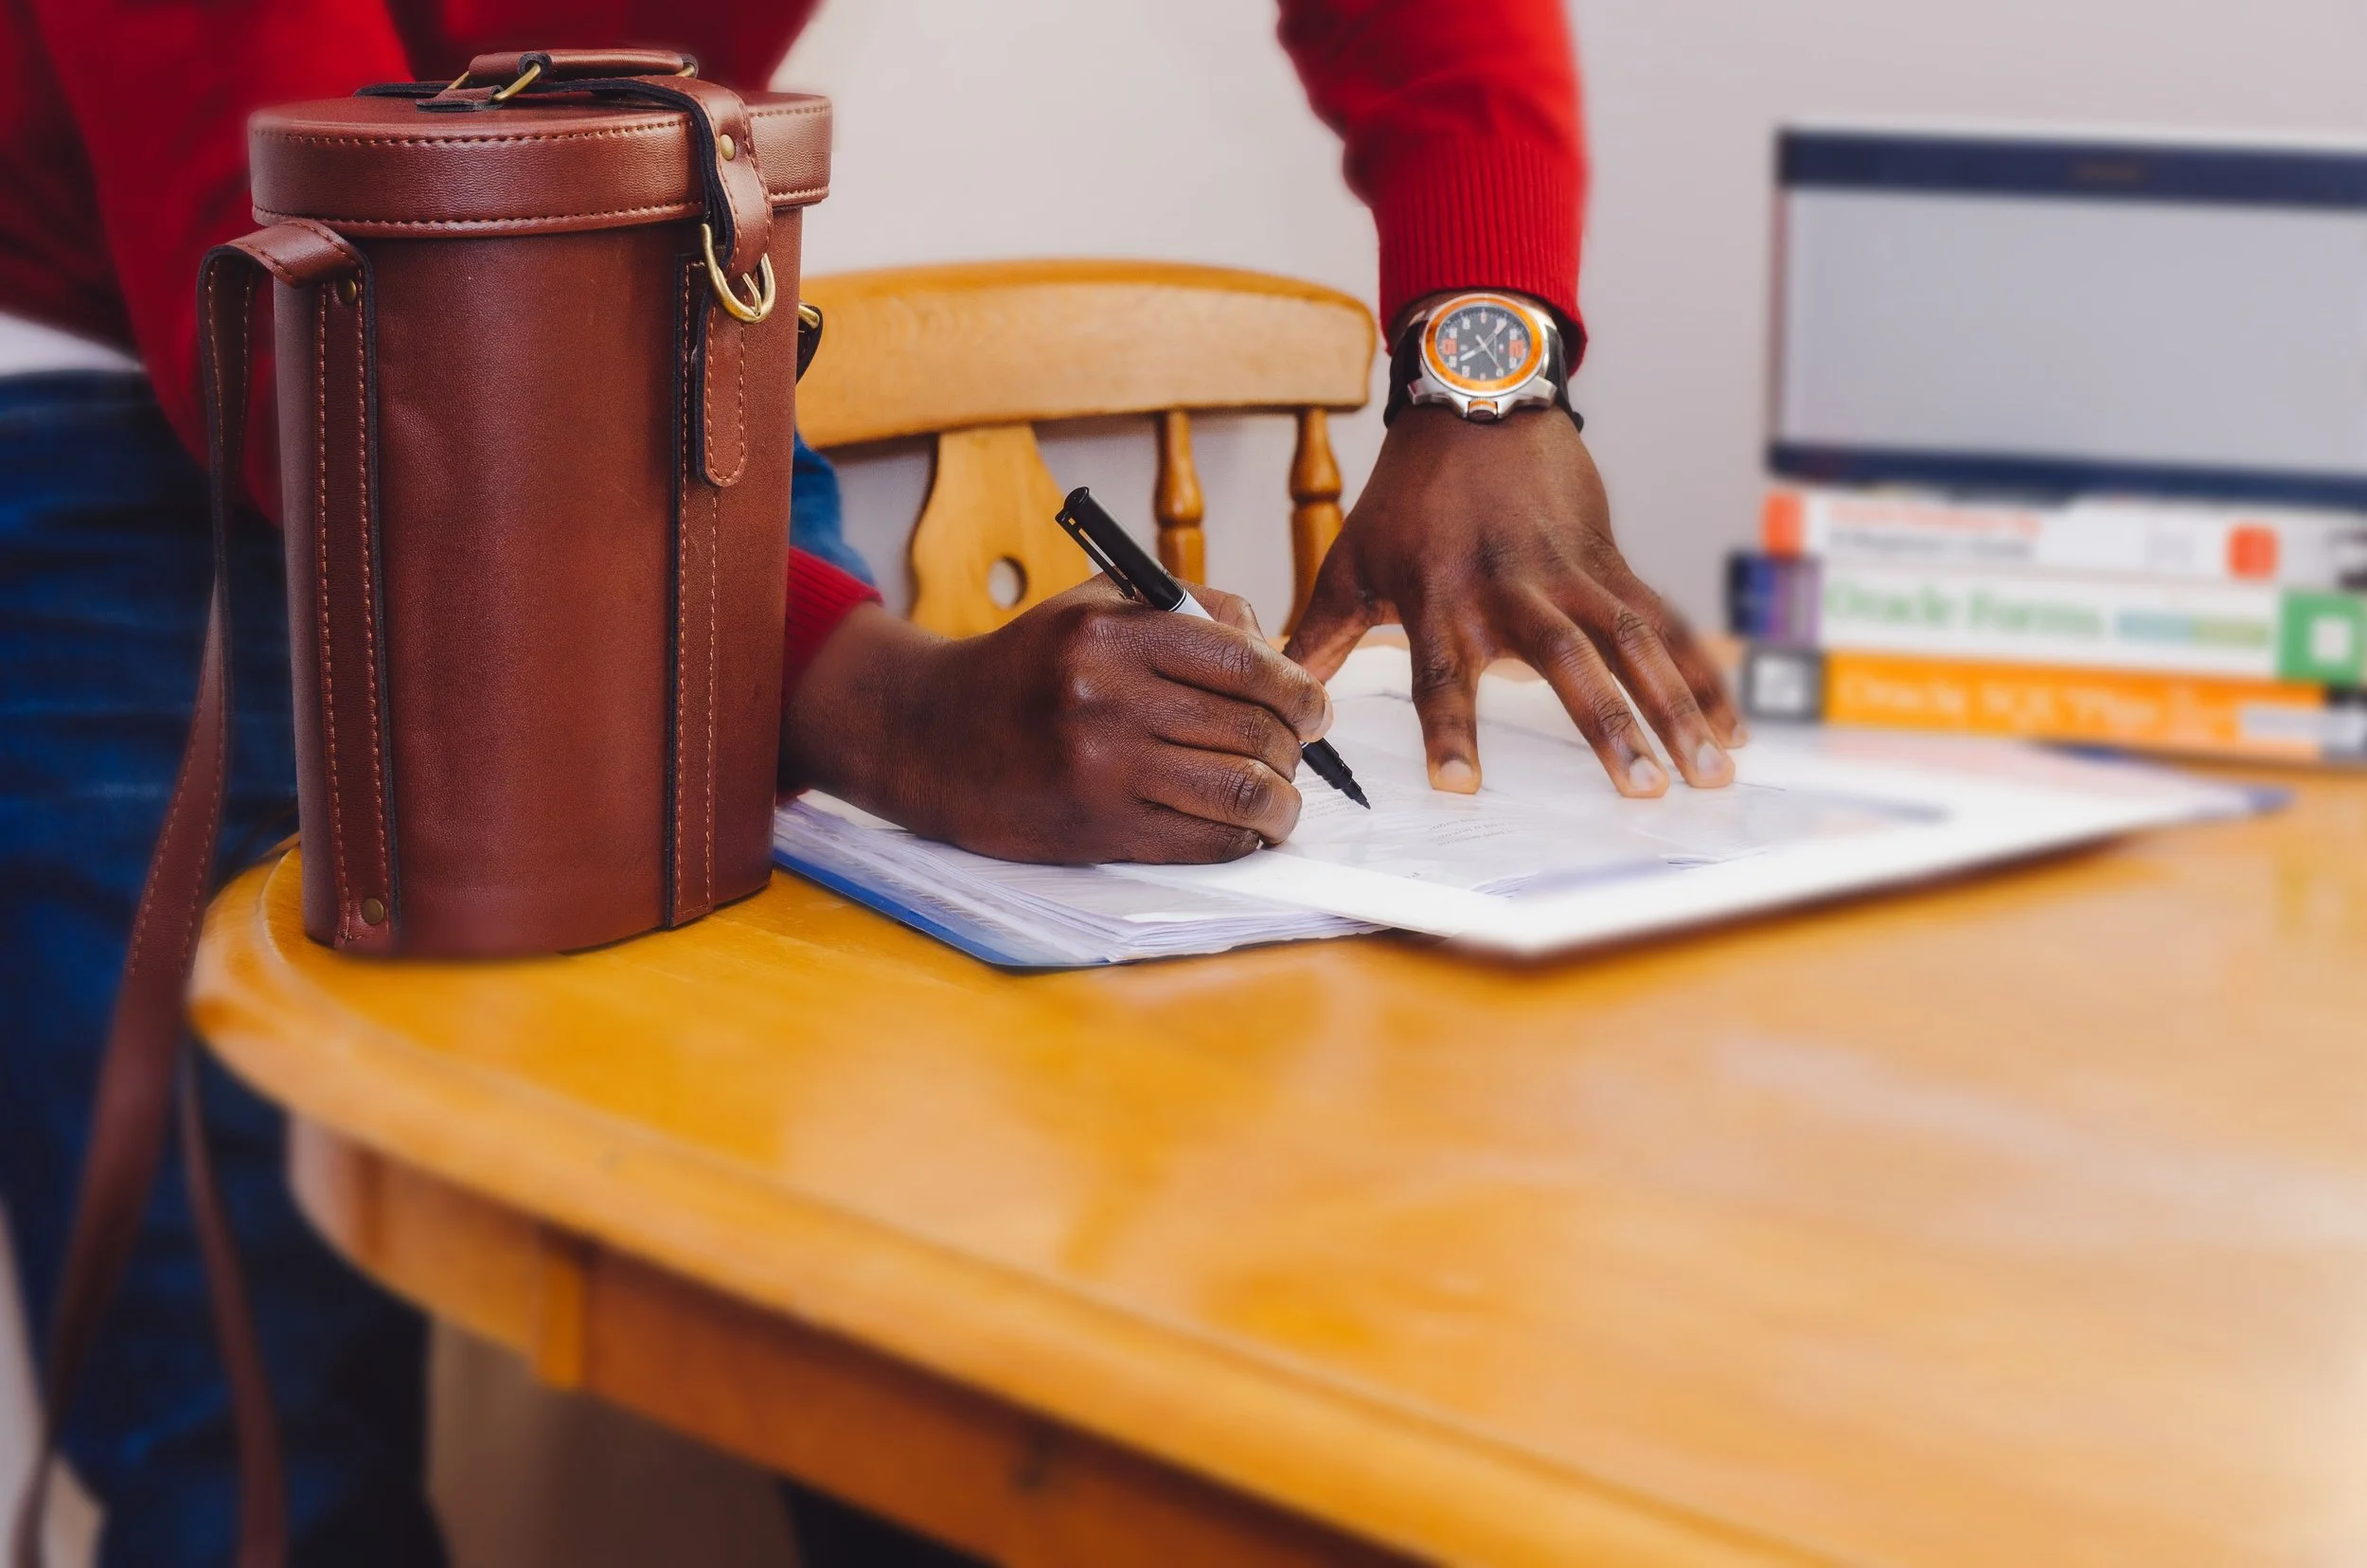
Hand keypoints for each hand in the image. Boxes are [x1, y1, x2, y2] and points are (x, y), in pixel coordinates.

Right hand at [783, 581, 1332, 863]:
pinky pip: (1205, 842)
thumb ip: (1189, 609)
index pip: (1247, 664)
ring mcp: (1103, 769)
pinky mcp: (1098, 829)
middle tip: (1298, 754)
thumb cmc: (1026, 667)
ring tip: (1280, 800)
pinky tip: (1243, 829)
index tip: (1315, 708)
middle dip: (1296, 747)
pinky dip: (1242, 839)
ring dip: (1281, 803)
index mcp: (1111, 632)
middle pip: (1254, 730)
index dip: (1301, 691)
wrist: (929, 735)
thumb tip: (1278, 654)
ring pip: (1242, 793)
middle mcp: (1107, 697)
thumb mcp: (1095, 605)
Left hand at [1285, 405, 1744, 796]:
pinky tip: (1732, 729)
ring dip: (1677, 708)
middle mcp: (1513, 588)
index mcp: (1442, 596)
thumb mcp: (1351, 561)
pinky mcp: (1612, 562)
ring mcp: (1572, 574)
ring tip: (1709, 772)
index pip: (1442, 674)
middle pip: (1566, 663)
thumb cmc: (1408, 493)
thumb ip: (1318, 636)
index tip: (1459, 786)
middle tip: (1643, 788)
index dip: (1450, 729)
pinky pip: (1666, 623)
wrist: (1476, 402)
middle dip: (1607, 727)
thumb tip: (1274, 691)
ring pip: (1636, 644)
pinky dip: (1703, 675)